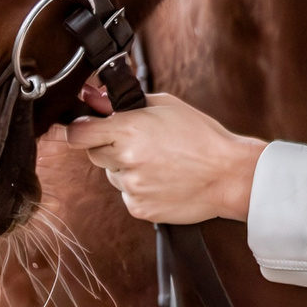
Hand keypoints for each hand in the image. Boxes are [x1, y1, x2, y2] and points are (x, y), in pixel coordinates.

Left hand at [66, 84, 264, 224]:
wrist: (228, 175)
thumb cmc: (202, 136)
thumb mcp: (165, 106)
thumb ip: (123, 103)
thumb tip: (93, 98)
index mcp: (129, 130)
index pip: (77, 133)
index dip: (79, 130)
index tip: (86, 129)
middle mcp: (126, 160)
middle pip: (94, 154)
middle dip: (110, 147)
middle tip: (140, 143)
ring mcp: (131, 188)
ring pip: (113, 175)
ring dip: (128, 168)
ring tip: (160, 163)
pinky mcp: (139, 208)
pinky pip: (128, 195)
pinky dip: (141, 188)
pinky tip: (164, 179)